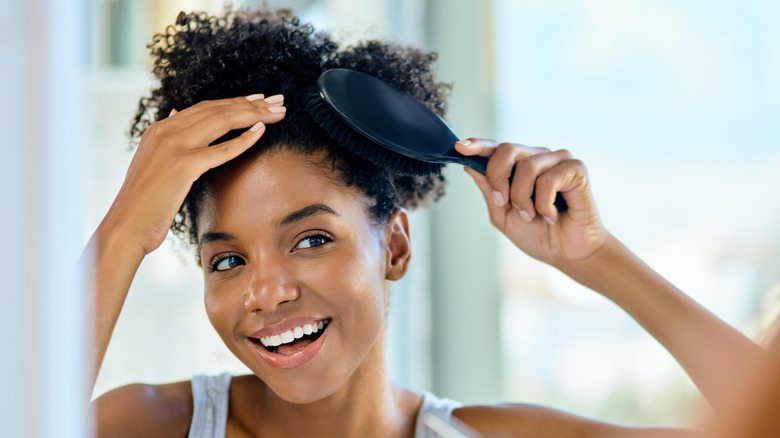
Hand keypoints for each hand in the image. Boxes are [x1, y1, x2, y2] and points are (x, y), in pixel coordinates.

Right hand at [101, 94, 285, 254]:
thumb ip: (168, 139)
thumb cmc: (144, 202)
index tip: (260, 99)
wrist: (127, 226)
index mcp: (160, 128)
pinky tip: (262, 131)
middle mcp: (166, 130)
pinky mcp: (183, 165)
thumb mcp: (153, 161)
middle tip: (278, 101)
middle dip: (252, 104)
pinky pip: (221, 149)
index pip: (206, 107)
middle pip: (218, 109)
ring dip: (255, 115)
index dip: (236, 102)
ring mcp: (174, 145)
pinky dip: (244, 139)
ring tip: (278, 112)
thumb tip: (178, 114)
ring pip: (222, 121)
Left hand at [457, 139, 607, 266]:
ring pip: (527, 166)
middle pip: (507, 149)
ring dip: (523, 198)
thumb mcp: (502, 214)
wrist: (567, 255)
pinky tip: (551, 215)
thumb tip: (470, 166)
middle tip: (503, 203)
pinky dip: (544, 204)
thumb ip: (488, 190)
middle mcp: (539, 157)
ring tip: (532, 215)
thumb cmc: (538, 235)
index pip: (496, 148)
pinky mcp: (577, 169)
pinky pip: (548, 179)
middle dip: (498, 178)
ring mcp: (559, 160)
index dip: (478, 145)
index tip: (460, 147)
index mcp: (520, 166)